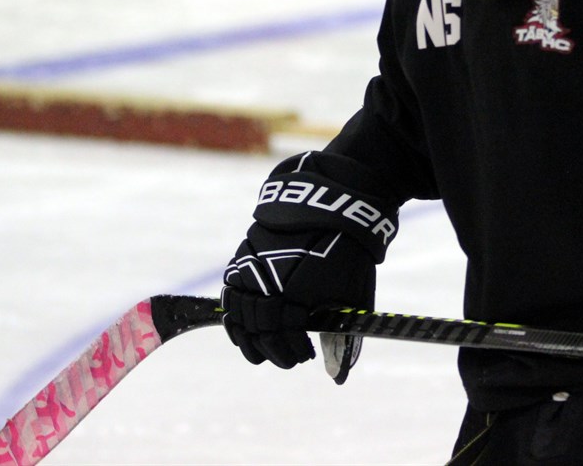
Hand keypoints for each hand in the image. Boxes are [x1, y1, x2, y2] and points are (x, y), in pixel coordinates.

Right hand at [222, 224, 374, 370]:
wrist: (332, 205)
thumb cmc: (349, 253)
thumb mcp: (352, 297)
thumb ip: (341, 337)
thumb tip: (338, 377)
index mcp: (298, 294)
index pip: (287, 337)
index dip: (295, 351)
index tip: (307, 355)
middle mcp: (270, 284)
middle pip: (261, 331)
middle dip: (275, 351)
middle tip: (289, 358)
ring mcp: (253, 270)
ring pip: (240, 316)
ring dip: (250, 339)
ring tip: (261, 351)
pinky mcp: (243, 258)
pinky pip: (230, 294)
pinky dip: (234, 316)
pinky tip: (243, 328)